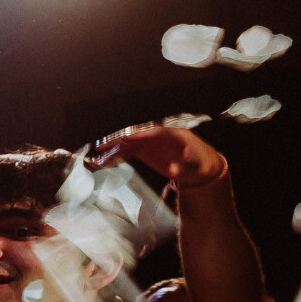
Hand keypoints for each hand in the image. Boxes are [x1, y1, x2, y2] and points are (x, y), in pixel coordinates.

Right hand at [90, 123, 229, 190]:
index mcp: (173, 134)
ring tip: (100, 150)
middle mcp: (159, 136)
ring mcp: (151, 143)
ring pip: (130, 142)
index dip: (139, 135)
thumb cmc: (199, 163)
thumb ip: (183, 167)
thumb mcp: (195, 165)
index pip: (153, 132)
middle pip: (138, 134)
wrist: (200, 168)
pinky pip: (129, 151)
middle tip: (106, 143)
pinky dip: (118, 154)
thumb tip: (173, 169)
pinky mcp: (146, 151)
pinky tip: (107, 158)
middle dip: (121, 138)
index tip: (126, 138)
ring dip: (115, 146)